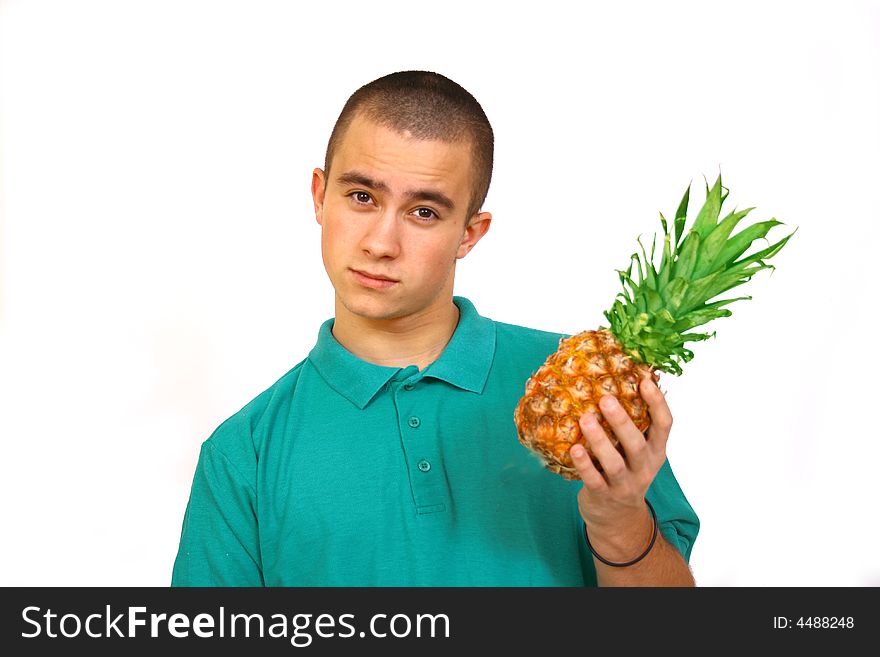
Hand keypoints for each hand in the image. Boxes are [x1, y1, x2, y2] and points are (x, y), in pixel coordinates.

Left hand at [570, 376, 671, 558]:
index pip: (664, 425)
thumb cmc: (625, 471)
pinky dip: (584, 464)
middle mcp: (644, 467)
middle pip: (637, 444)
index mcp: (656, 451)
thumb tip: (624, 379)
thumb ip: (635, 424)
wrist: (618, 518)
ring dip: (599, 440)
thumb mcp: (638, 452)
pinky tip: (574, 448)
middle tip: (607, 398)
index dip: (657, 403)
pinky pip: (594, 479)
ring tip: (586, 419)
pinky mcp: (604, 496)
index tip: (644, 381)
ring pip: (614, 462)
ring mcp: (625, 484)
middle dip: (622, 421)